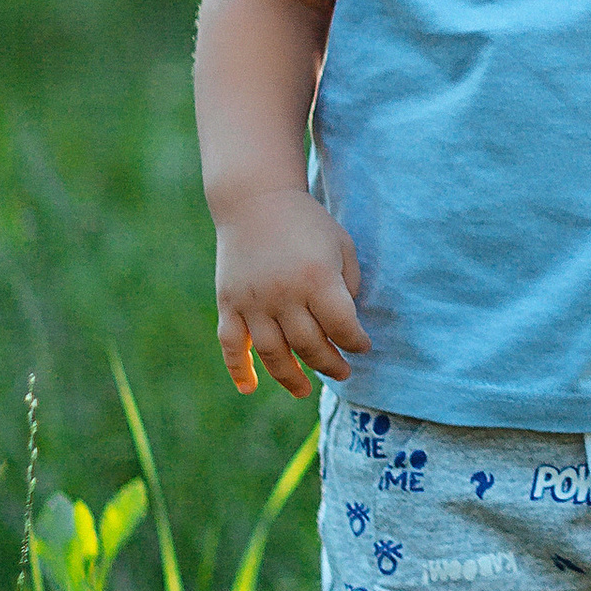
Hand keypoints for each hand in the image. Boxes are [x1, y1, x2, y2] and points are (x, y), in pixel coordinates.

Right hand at [214, 188, 371, 396]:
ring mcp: (252, 301)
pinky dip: (238, 369)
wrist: (256, 200)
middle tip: (343, 372)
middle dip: (330, 364)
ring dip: (291, 377)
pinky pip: (231, 344)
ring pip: (273, 354)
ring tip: (305, 390)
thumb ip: (349, 284)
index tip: (362, 346)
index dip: (356, 342)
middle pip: (310, 345)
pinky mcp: (228, 303)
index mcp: (316, 278)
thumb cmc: (307, 222)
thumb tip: (346, 323)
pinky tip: (249, 388)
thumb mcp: (341, 244)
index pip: (342, 327)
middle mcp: (283, 294)